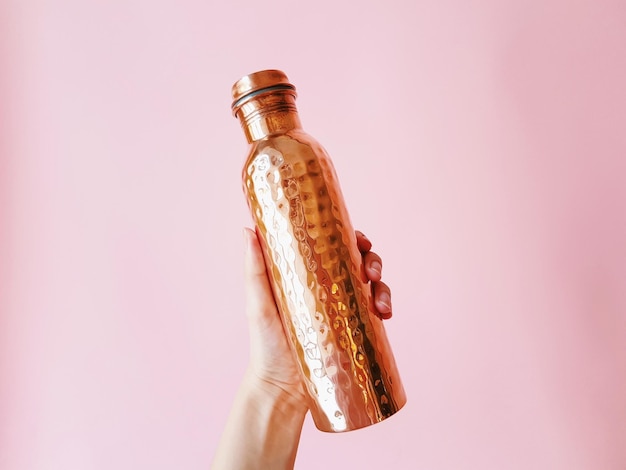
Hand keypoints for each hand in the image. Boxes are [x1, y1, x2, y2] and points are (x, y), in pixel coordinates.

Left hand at [242, 228, 392, 405]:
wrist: (281, 388)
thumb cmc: (265, 343)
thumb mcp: (259, 303)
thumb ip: (254, 270)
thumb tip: (248, 229)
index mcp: (308, 274)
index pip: (334, 247)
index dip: (352, 238)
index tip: (361, 240)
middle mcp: (328, 288)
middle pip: (359, 263)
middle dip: (374, 261)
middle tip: (372, 273)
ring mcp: (343, 310)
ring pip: (372, 287)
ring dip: (384, 288)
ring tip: (381, 304)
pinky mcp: (354, 333)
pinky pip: (375, 315)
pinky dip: (385, 309)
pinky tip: (386, 315)